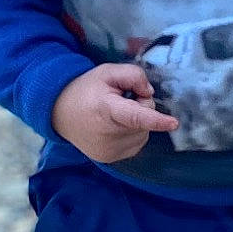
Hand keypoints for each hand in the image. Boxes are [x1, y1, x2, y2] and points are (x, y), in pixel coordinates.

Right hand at [50, 62, 179, 162]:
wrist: (59, 113)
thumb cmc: (86, 90)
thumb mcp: (106, 72)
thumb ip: (132, 75)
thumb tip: (149, 93)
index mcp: (106, 109)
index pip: (134, 116)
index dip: (155, 120)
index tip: (173, 123)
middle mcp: (108, 134)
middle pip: (143, 122)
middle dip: (140, 108)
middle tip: (120, 101)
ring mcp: (109, 151)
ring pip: (142, 134)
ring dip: (136, 123)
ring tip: (114, 115)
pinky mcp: (110, 159)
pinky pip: (136, 144)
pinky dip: (132, 134)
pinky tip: (114, 128)